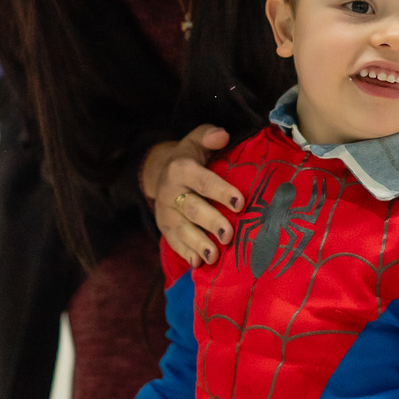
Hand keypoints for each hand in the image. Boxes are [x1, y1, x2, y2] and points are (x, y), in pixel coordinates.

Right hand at [142, 124, 243, 266]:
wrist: (158, 172)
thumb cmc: (189, 157)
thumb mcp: (195, 141)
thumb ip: (208, 136)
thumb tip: (223, 135)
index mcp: (180, 168)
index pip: (202, 180)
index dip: (220, 191)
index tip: (240, 203)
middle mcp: (170, 191)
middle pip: (192, 208)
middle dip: (211, 222)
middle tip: (230, 234)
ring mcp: (165, 212)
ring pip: (181, 229)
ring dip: (198, 243)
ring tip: (214, 256)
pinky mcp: (164, 228)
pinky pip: (173, 242)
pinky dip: (185, 253)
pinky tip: (198, 263)